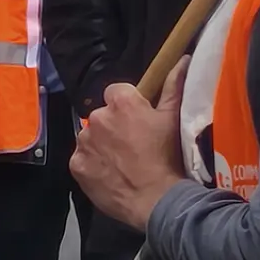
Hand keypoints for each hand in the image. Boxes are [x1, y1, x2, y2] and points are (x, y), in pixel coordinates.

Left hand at [69, 60, 188, 231]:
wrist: (155, 199)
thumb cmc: (168, 157)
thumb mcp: (174, 118)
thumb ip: (174, 85)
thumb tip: (182, 59)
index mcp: (120, 101)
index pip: (117, 91)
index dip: (127, 106)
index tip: (138, 120)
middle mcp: (97, 116)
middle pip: (102, 115)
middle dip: (113, 126)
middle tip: (132, 145)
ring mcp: (84, 141)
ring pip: (91, 137)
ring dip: (101, 145)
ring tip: (122, 163)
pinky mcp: (76, 164)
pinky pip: (82, 159)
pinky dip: (92, 164)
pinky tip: (109, 175)